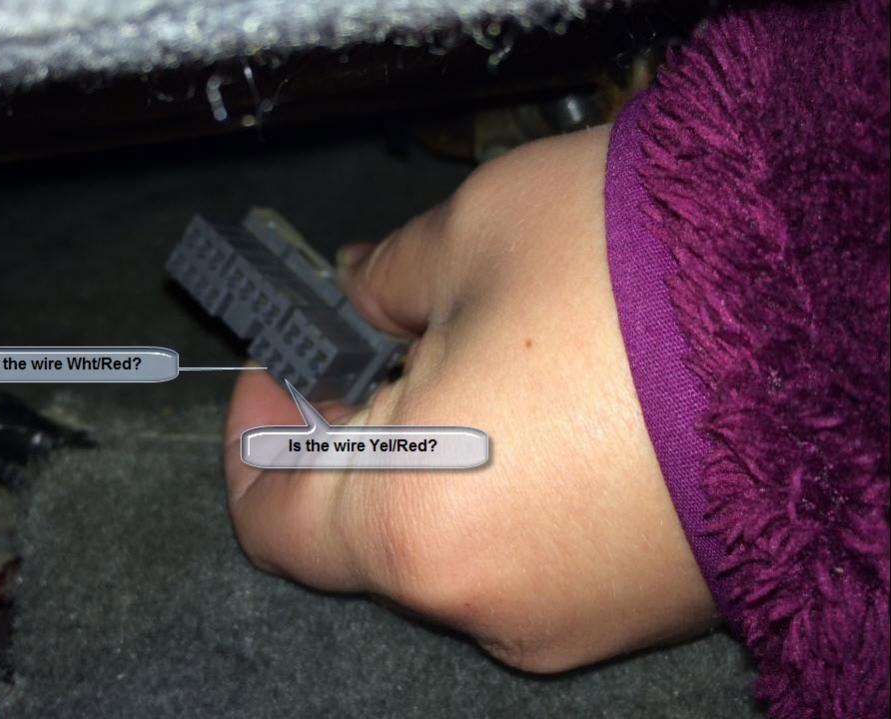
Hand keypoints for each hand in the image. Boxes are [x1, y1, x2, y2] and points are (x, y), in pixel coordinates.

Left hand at [223, 125, 716, 671]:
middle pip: (368, 528)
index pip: (276, 519)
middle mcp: (493, 603)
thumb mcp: (476, 237)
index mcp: (420, 525)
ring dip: (441, 452)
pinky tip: (556, 404)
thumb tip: (352, 298)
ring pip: (457, 536)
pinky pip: (536, 547)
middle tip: (382, 341)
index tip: (280, 369)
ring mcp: (575, 618)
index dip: (259, 435)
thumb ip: (378, 284)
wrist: (851, 310)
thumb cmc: (655, 268)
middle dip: (356, 430)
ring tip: (486, 356)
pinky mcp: (641, 604)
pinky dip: (515, 483)